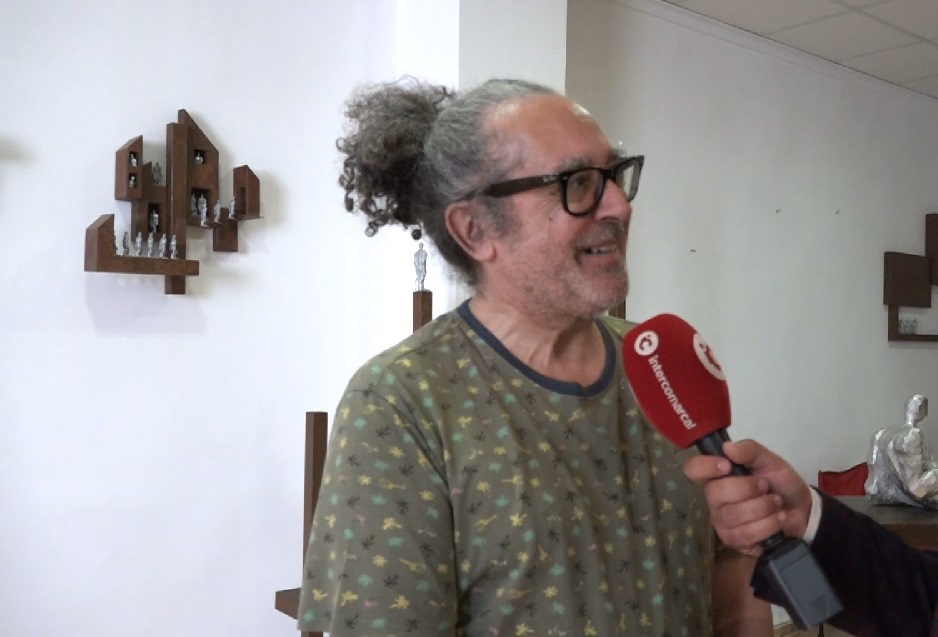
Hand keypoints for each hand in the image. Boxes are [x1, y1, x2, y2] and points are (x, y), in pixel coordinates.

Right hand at [683, 439, 813, 555]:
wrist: (802, 510)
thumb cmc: (780, 483)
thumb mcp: (770, 461)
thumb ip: (751, 450)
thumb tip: (727, 447)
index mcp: (718, 476)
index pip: (694, 469)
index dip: (706, 466)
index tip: (728, 466)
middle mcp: (714, 499)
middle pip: (715, 493)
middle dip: (749, 489)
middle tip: (766, 488)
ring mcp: (722, 522)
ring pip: (734, 516)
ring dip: (764, 508)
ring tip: (776, 504)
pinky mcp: (734, 542)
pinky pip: (746, 535)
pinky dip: (769, 525)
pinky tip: (777, 520)